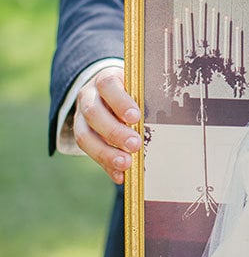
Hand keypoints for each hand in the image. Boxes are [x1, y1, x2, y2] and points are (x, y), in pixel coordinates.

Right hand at [74, 66, 141, 183]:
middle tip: (135, 144)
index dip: (120, 101)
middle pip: (94, 113)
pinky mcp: (81, 134)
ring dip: (105, 152)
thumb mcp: (135, 88)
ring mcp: (80, 116)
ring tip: (125, 163)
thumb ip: (142, 101)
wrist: (105, 92)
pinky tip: (119, 176)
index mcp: (104, 80)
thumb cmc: (129, 91)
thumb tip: (160, 124)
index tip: (135, 117)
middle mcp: (88, 96)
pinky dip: (105, 165)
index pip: (107, 85)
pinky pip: (88, 153)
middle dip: (114, 131)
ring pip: (84, 135)